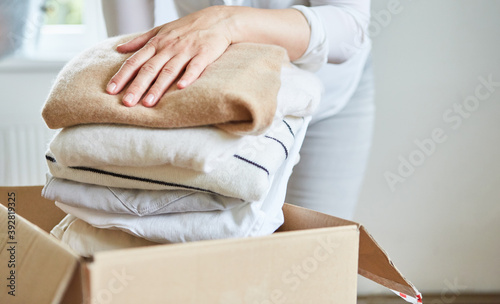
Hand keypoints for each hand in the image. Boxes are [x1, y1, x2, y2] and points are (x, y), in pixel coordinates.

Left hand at [106, 6, 233, 106]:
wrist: (216, 20)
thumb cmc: (186, 28)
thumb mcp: (161, 30)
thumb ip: (140, 41)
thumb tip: (119, 49)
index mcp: (156, 43)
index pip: (135, 61)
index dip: (122, 76)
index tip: (110, 91)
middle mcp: (168, 48)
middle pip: (149, 69)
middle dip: (136, 86)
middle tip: (127, 103)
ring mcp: (186, 51)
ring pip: (169, 71)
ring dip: (157, 87)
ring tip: (148, 103)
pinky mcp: (203, 54)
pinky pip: (194, 67)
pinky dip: (188, 77)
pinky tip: (180, 88)